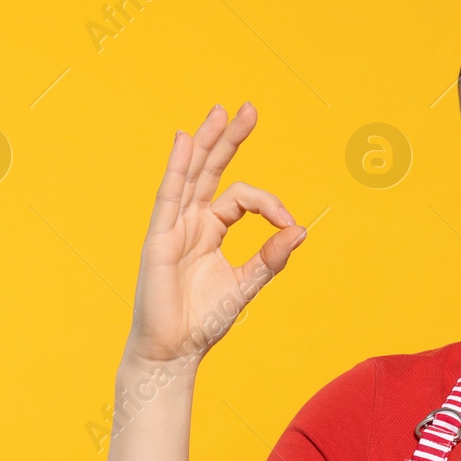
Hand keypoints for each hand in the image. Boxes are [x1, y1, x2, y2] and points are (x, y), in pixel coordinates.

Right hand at [125, 102, 305, 372]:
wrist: (173, 352)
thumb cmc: (204, 320)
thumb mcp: (246, 284)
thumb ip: (271, 257)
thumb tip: (302, 230)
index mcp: (211, 230)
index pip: (241, 198)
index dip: (271, 204)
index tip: (291, 225)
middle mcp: (190, 221)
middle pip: (211, 170)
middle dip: (229, 139)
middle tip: (249, 108)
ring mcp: (172, 227)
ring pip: (190, 175)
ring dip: (205, 142)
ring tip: (221, 111)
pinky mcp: (159, 240)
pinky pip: (168, 197)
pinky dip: (176, 168)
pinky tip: (185, 142)